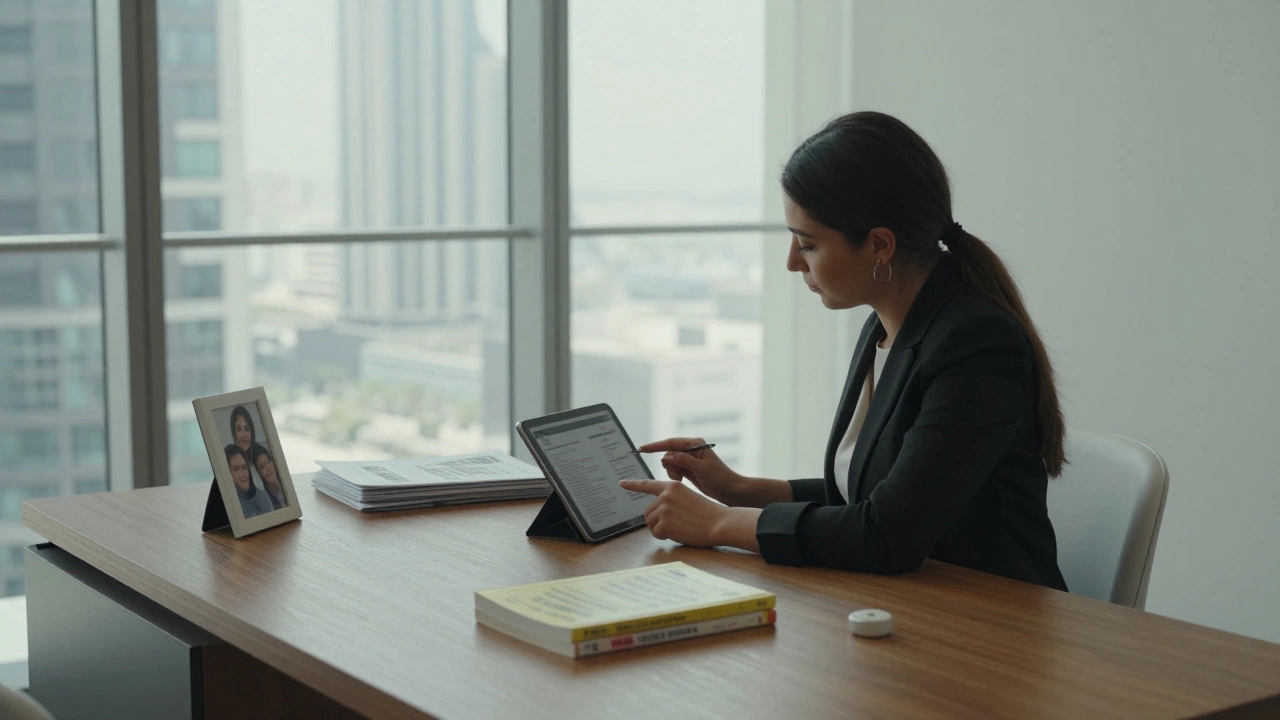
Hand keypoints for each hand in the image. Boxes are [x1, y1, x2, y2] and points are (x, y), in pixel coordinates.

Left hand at [619, 479, 762, 551]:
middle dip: (657, 521)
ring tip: (679, 528)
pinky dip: (664, 537)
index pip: (647, 485)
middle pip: (648, 512)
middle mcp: (665, 495)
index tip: (621, 483)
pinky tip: (679, 533)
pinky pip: (656, 534)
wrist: (719, 522)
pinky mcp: (665, 523)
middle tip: (676, 524)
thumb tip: (658, 511)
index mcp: (672, 487)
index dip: (633, 485)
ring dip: (661, 529)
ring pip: (650, 523)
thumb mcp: (688, 498)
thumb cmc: (707, 513)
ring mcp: (664, 509)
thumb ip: (672, 500)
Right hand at [637, 437, 744, 505]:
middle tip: (679, 477)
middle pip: (669, 453)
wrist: (731, 491)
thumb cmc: (721, 479)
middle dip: (670, 466)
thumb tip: (666, 456)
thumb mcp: (703, 469)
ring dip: (672, 472)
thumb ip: (684, 461)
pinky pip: (674, 470)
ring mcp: (689, 459)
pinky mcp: (688, 469)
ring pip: (670, 463)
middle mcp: (691, 449)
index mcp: (696, 444)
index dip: (655, 446)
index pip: (671, 443)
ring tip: (682, 480)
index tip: (642, 448)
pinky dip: (675, 476)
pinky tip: (683, 481)